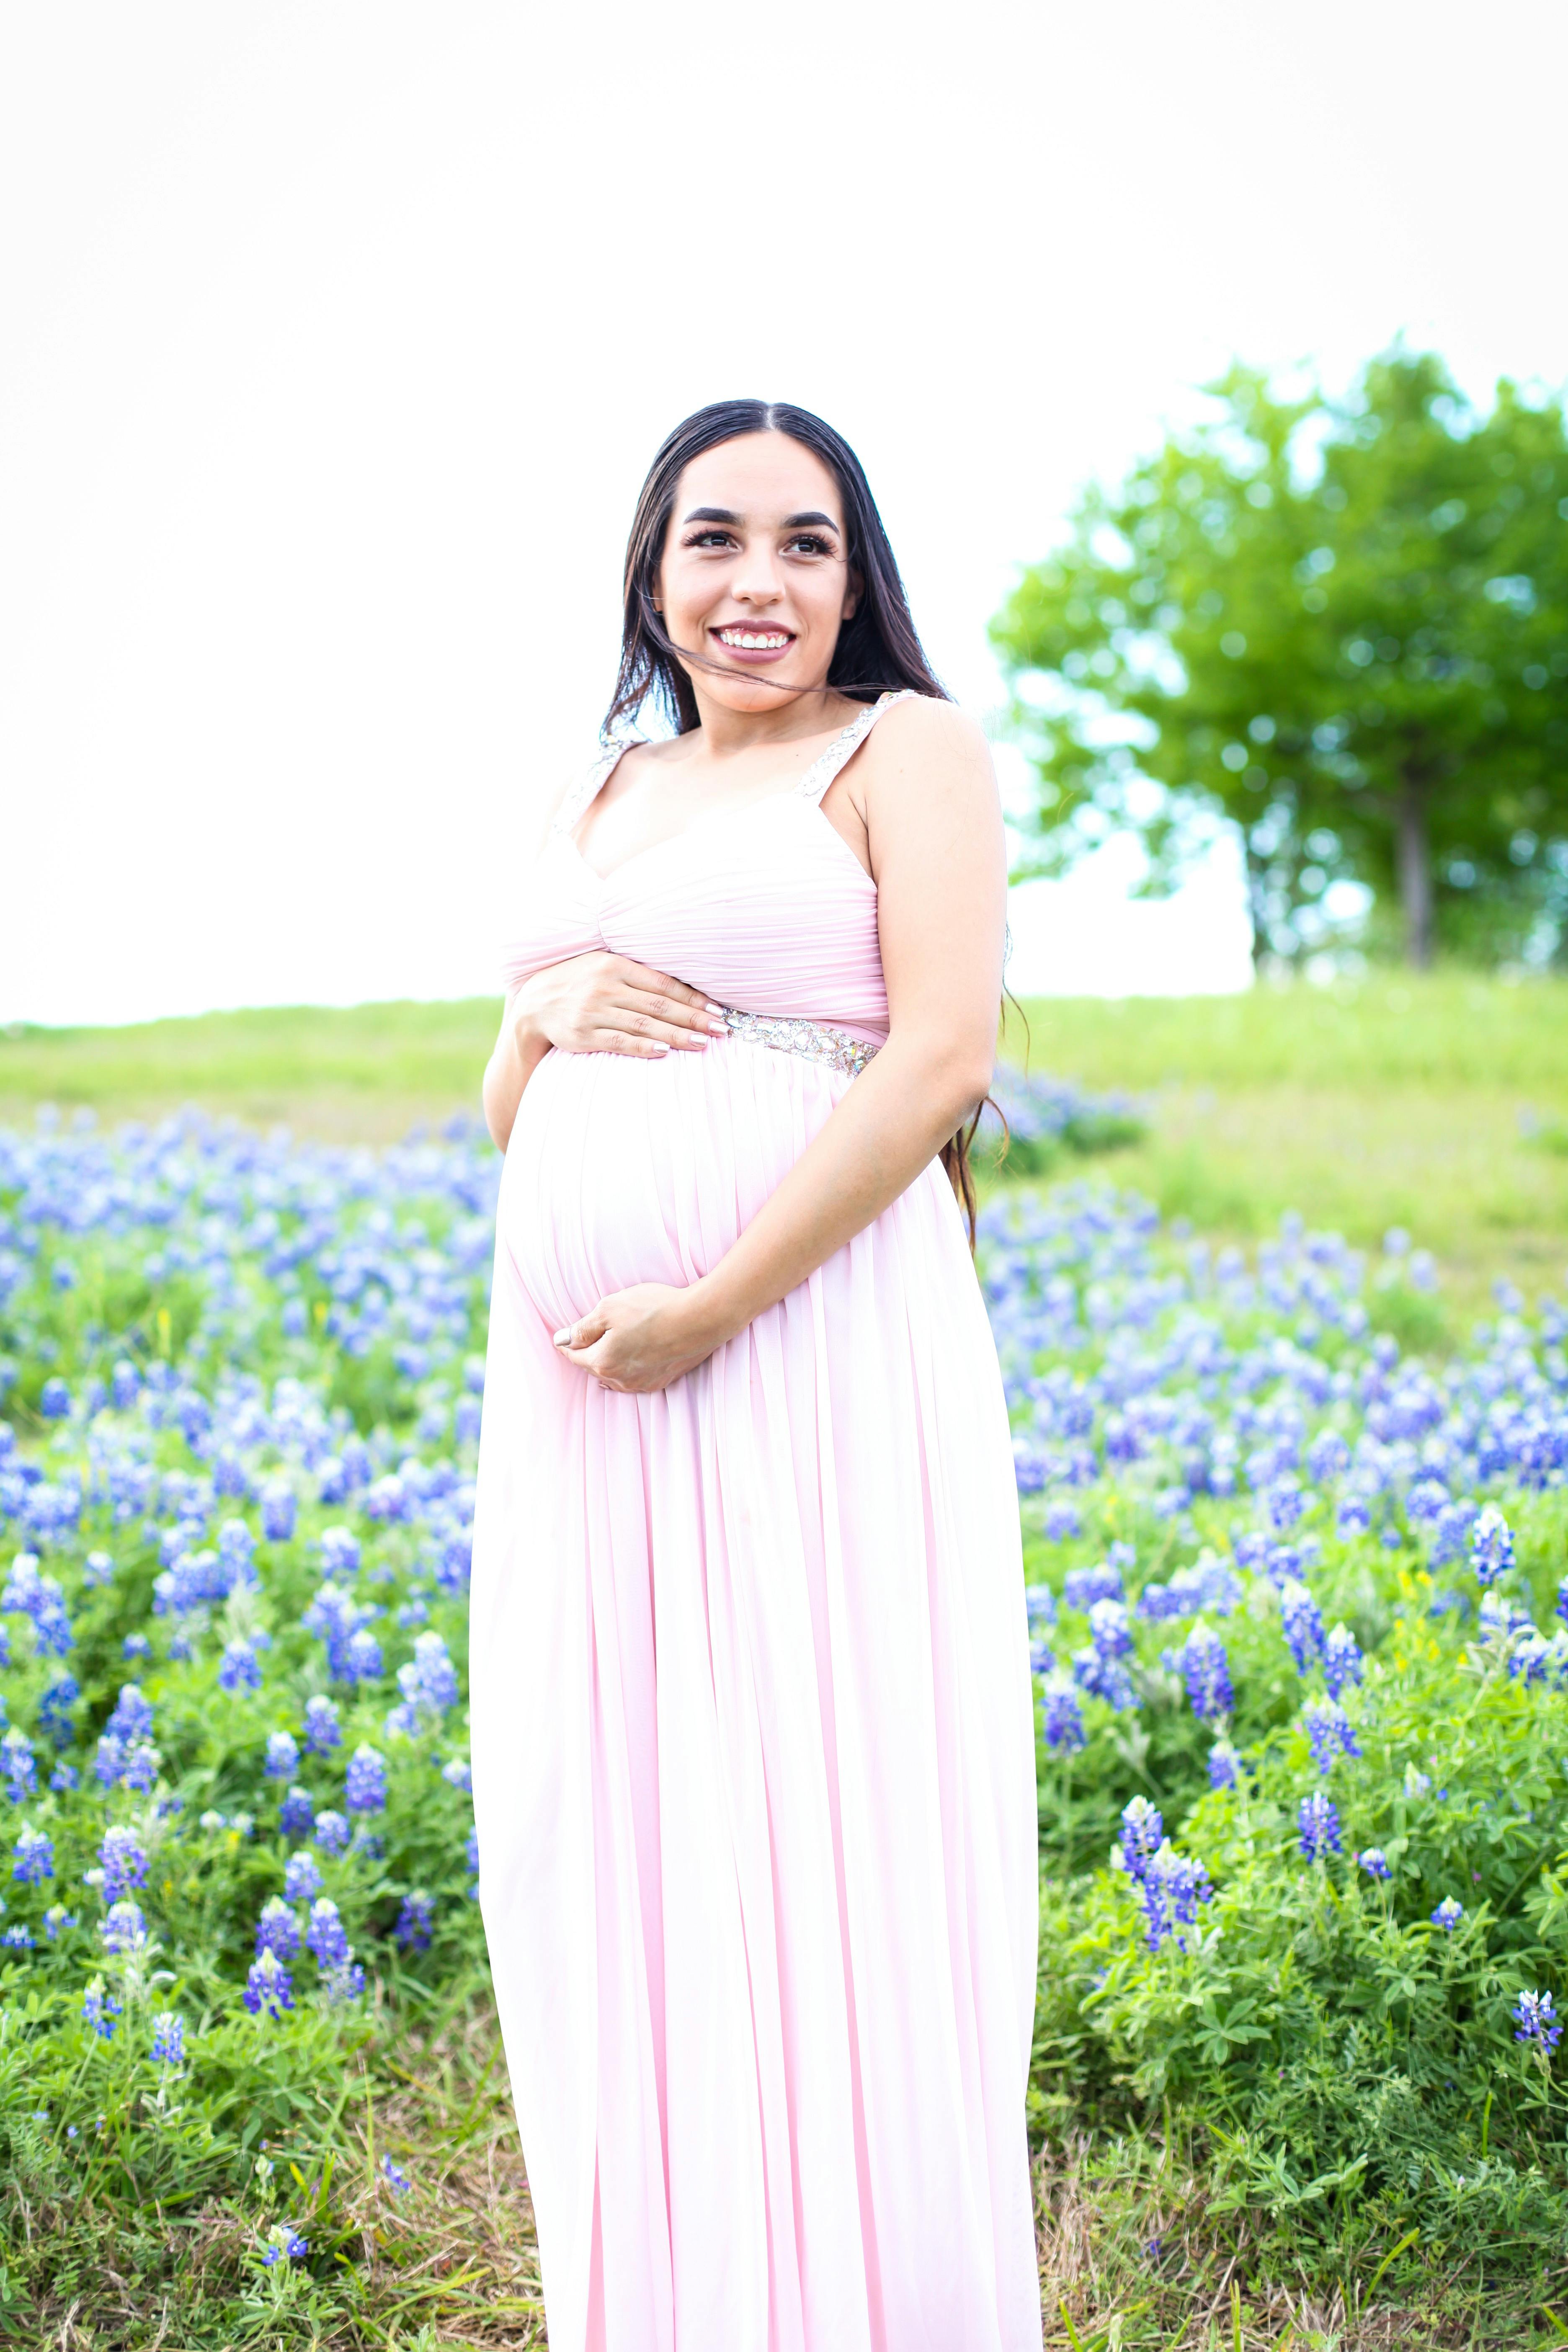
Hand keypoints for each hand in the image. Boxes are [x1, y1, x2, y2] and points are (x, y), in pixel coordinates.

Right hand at [513, 953, 726, 1059]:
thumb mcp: (604, 966)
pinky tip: (666, 1052)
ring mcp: (592, 1012)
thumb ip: (637, 974)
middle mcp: (604, 986)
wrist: (534, 1003)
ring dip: (676, 1035)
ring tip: (702, 1043)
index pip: (662, 983)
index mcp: (614, 964)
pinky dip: (644, 1047)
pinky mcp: (583, 1036)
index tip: (717, 1009)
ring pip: (643, 1025)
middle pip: (658, 1005)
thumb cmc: (579, 983)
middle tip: (721, 1029)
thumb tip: (684, 987)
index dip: (691, 998)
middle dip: (693, 1018)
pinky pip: (620, 1042)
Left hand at [553, 1283, 723, 1392]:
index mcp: (602, 1361)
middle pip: (593, 1367)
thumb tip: (561, 1340)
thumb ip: (582, 1327)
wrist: (701, 1320)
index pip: (573, 1355)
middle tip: (584, 1338)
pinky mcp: (661, 1381)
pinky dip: (626, 1369)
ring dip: (607, 1362)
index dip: (567, 1342)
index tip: (564, 1334)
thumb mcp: (609, 1308)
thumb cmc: (654, 1309)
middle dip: (587, 1353)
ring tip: (606, 1349)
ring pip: (613, 1376)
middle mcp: (619, 1379)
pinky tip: (628, 1361)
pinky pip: (633, 1379)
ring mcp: (641, 1383)